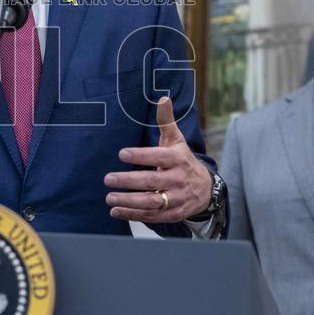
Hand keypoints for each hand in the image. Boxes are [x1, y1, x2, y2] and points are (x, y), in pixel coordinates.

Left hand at [104, 96, 212, 222]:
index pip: (158, 157)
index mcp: (178, 159)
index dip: (141, 155)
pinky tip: (116, 211)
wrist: (206, 189)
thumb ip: (167, 121)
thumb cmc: (183, 161)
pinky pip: (153, 216)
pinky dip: (134, 215)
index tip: (122, 154)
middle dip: (129, 181)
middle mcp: (178, 179)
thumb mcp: (177, 140)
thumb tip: (163, 98)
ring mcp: (177, 198)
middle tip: (108, 179)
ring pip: (152, 202)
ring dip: (129, 202)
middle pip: (152, 182)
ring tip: (109, 198)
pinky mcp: (174, 213)